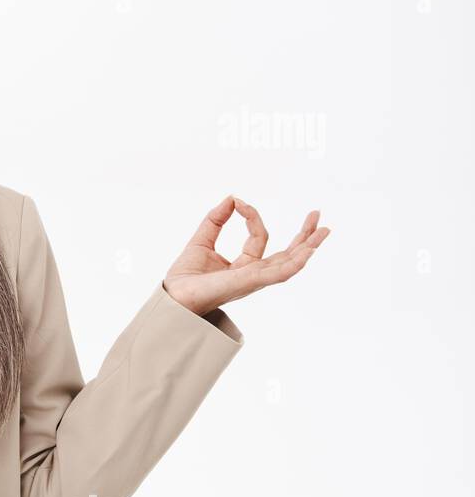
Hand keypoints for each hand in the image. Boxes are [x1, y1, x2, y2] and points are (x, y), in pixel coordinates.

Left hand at [162, 195, 329, 315]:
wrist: (173, 298)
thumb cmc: (184, 278)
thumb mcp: (201, 240)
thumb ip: (215, 220)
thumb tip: (231, 198)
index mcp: (244, 266)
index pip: (259, 237)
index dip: (251, 216)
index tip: (238, 201)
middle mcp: (253, 274)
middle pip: (286, 254)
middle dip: (303, 236)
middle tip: (317, 215)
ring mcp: (254, 279)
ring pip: (289, 263)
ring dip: (308, 247)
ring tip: (324, 230)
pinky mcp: (250, 282)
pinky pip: (279, 273)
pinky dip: (296, 262)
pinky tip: (309, 251)